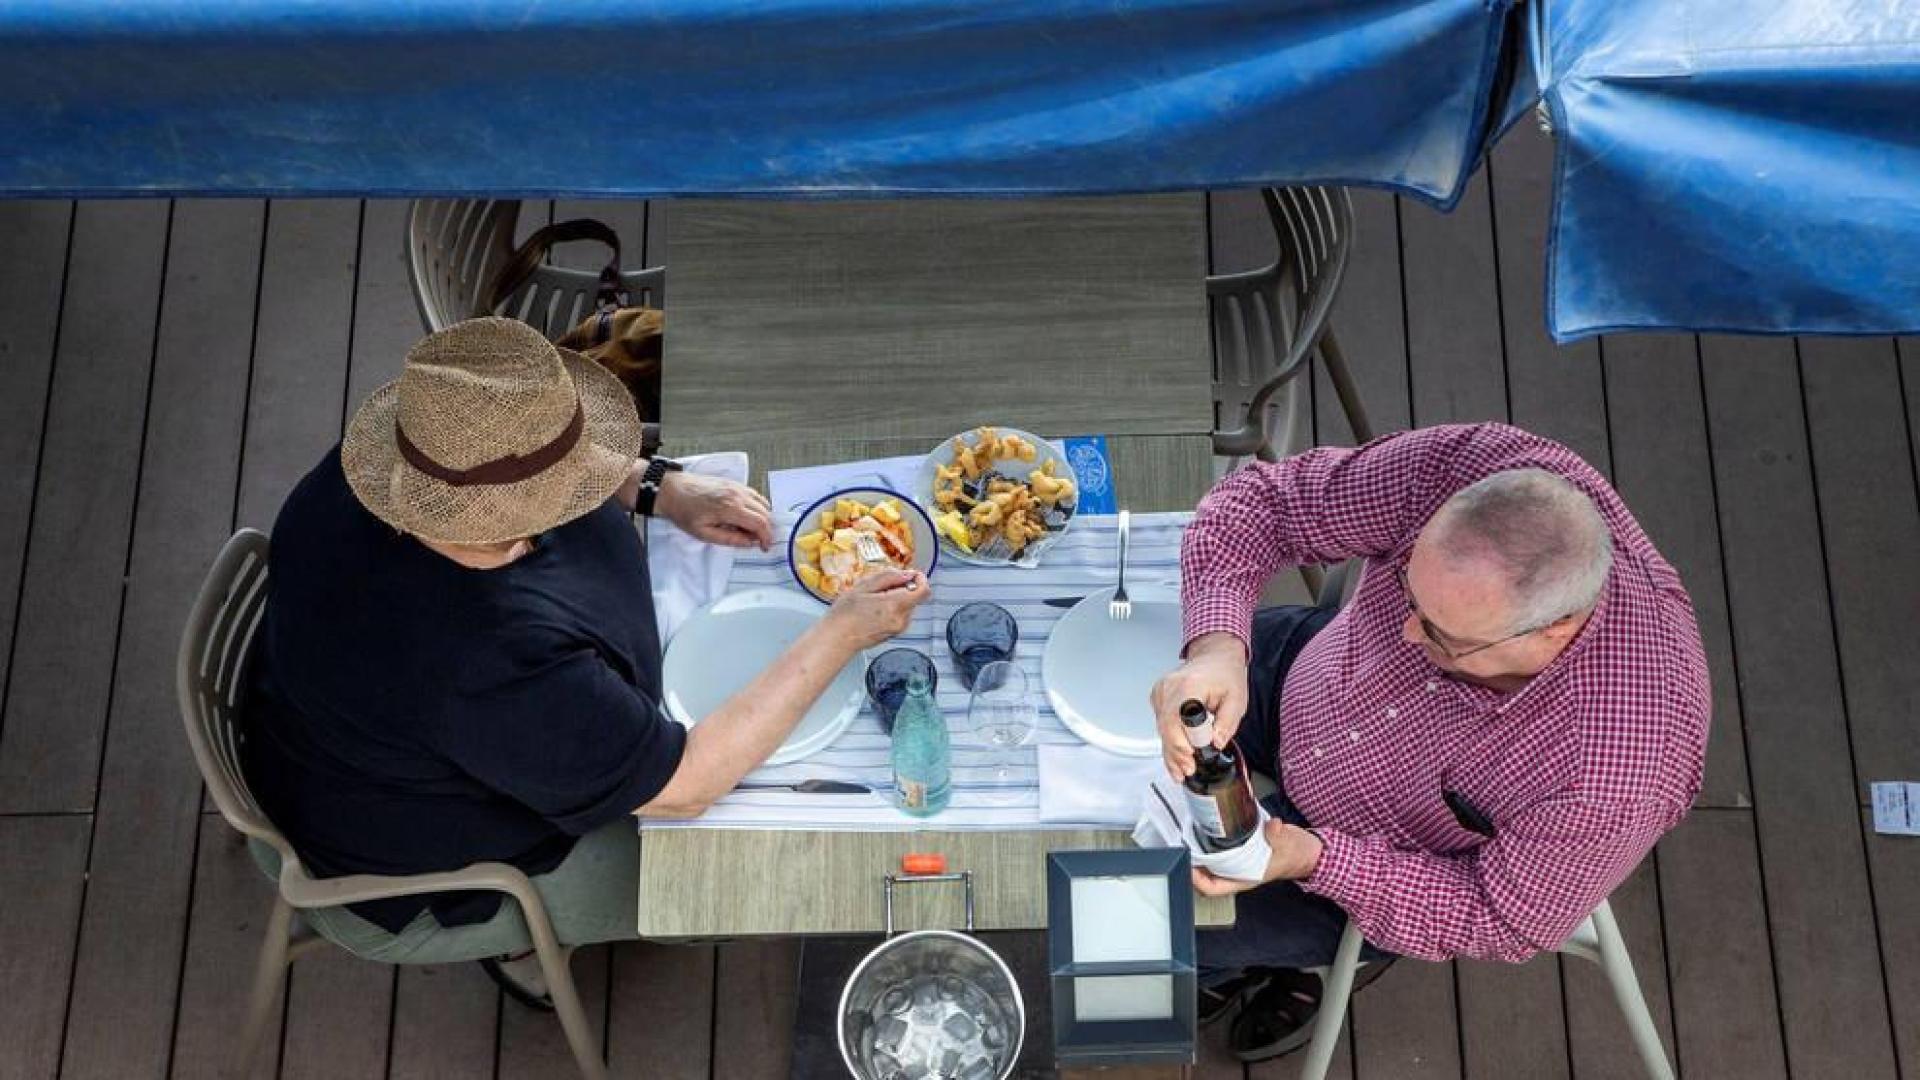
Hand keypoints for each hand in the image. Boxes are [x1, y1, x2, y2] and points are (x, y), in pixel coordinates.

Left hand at [655, 471, 773, 550]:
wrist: (671, 490)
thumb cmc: (684, 511)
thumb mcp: (703, 533)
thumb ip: (730, 539)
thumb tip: (749, 543)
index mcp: (730, 508)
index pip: (760, 523)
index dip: (766, 537)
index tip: (764, 547)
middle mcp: (738, 495)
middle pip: (765, 513)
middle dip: (766, 530)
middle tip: (758, 541)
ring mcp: (737, 486)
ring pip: (763, 503)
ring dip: (763, 518)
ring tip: (752, 530)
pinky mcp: (734, 483)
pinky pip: (755, 495)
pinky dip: (758, 507)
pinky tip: (748, 516)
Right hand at [820, 569, 930, 650]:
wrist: (836, 639)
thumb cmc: (845, 615)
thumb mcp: (863, 587)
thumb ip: (889, 577)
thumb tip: (907, 574)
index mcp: (895, 605)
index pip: (924, 590)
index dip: (919, 579)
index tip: (909, 574)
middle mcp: (901, 619)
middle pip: (914, 596)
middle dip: (901, 588)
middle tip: (879, 588)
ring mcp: (899, 628)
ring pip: (907, 605)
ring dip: (895, 598)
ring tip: (872, 600)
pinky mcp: (894, 633)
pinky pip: (900, 615)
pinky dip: (892, 608)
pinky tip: (873, 610)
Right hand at [1150, 632, 1249, 780]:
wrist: (1215, 656)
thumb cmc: (1225, 674)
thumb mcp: (1237, 699)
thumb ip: (1227, 722)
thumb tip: (1216, 742)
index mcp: (1189, 686)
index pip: (1178, 720)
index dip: (1185, 742)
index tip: (1195, 757)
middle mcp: (1170, 688)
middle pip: (1166, 727)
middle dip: (1177, 753)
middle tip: (1188, 769)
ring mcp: (1161, 693)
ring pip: (1161, 729)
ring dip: (1171, 752)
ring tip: (1181, 771)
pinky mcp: (1159, 699)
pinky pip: (1161, 725)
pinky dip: (1169, 742)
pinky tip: (1175, 759)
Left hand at [1191, 820, 1323, 896]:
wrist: (1307, 851)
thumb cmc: (1297, 853)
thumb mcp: (1289, 843)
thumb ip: (1279, 835)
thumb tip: (1274, 827)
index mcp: (1246, 877)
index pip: (1214, 888)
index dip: (1197, 880)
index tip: (1188, 865)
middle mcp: (1238, 872)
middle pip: (1206, 877)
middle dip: (1192, 864)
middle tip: (1183, 845)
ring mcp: (1238, 863)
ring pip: (1210, 865)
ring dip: (1199, 854)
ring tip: (1189, 836)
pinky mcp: (1240, 851)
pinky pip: (1219, 852)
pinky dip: (1209, 843)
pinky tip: (1204, 829)